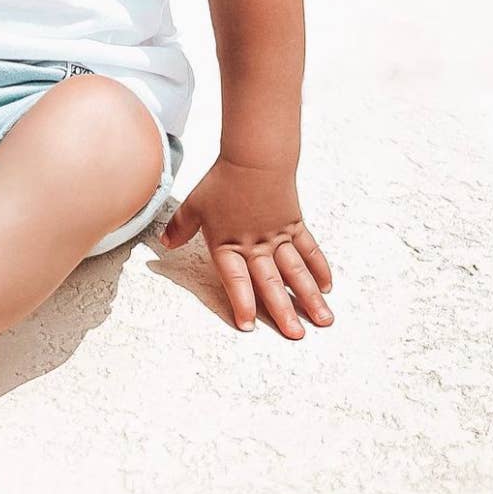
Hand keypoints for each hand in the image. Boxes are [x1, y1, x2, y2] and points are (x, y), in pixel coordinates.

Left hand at [159, 158, 333, 338]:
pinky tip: (327, 286)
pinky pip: (309, 250)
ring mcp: (278, 236)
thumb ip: (180, 227)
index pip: (235, 279)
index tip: (248, 325)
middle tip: (295, 335)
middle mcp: (255, 245)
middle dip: (283, 311)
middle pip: (270, 282)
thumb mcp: (194, 204)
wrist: (254, 158)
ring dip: (310, 297)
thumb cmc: (222, 180)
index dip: (241, 302)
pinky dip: (319, 268)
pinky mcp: (294, 225)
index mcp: (228, 243)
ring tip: (324, 320)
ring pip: (296, 271)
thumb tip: (165, 244)